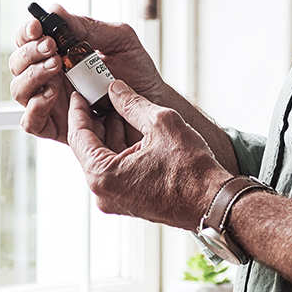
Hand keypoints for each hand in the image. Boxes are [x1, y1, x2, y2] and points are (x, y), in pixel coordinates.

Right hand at [9, 4, 164, 143]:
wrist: (154, 104)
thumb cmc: (137, 72)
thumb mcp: (119, 40)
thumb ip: (89, 26)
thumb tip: (56, 11)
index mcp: (60, 53)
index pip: (29, 40)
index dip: (27, 32)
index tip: (39, 27)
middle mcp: (50, 77)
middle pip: (17, 63)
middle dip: (29, 52)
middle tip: (52, 47)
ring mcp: (52, 102)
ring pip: (19, 90)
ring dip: (32, 76)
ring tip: (56, 68)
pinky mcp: (57, 127)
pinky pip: (30, 121)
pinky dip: (35, 107)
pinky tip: (53, 95)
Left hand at [66, 80, 232, 229]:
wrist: (213, 201)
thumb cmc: (190, 169)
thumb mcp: (159, 123)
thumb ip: (131, 103)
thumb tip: (115, 89)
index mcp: (103, 176)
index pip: (78, 137)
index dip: (78, 110)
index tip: (78, 94)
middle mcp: (104, 193)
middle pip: (90, 149)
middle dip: (96, 121)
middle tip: (99, 96)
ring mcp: (117, 201)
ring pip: (105, 159)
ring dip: (112, 134)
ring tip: (120, 108)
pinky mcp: (131, 203)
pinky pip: (118, 171)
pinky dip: (123, 150)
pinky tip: (133, 130)